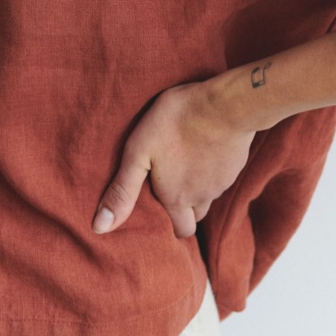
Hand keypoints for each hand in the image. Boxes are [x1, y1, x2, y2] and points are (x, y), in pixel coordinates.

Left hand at [92, 80, 255, 239]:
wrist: (225, 104)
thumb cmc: (176, 122)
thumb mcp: (139, 153)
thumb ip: (122, 191)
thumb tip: (100, 227)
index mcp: (177, 200)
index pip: (180, 231)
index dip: (170, 224)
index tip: (159, 208)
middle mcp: (202, 197)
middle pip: (195, 216)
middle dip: (184, 209)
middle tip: (171, 188)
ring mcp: (222, 180)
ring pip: (209, 194)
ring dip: (198, 186)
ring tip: (184, 163)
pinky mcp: (235, 162)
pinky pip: (222, 174)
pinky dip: (212, 167)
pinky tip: (202, 146)